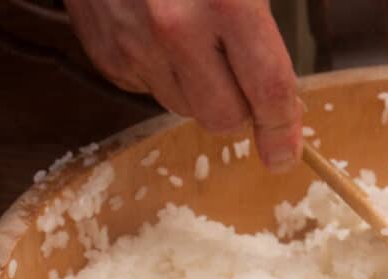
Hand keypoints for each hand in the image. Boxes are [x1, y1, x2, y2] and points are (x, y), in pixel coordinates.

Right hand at [65, 0, 301, 172]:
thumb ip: (266, 29)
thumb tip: (283, 95)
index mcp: (227, 2)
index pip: (269, 92)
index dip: (283, 131)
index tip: (285, 154)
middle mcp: (175, 28)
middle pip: (222, 118)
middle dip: (241, 109)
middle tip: (243, 80)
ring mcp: (132, 40)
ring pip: (182, 108)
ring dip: (199, 91)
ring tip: (197, 44)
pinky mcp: (102, 49)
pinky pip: (146, 89)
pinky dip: (161, 74)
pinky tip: (161, 37)